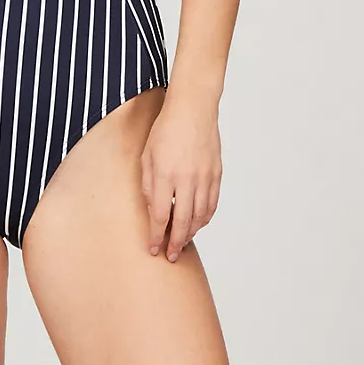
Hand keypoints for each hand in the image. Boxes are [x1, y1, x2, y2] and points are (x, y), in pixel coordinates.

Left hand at [140, 82, 222, 261]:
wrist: (193, 108)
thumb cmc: (166, 128)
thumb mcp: (147, 155)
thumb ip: (148, 184)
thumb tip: (152, 210)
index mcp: (165, 175)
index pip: (161, 216)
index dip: (156, 236)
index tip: (153, 249)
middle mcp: (187, 180)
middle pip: (183, 222)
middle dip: (175, 243)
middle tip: (170, 256)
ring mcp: (204, 178)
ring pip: (200, 217)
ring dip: (191, 233)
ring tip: (182, 242)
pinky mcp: (216, 174)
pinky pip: (212, 204)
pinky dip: (205, 219)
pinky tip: (198, 224)